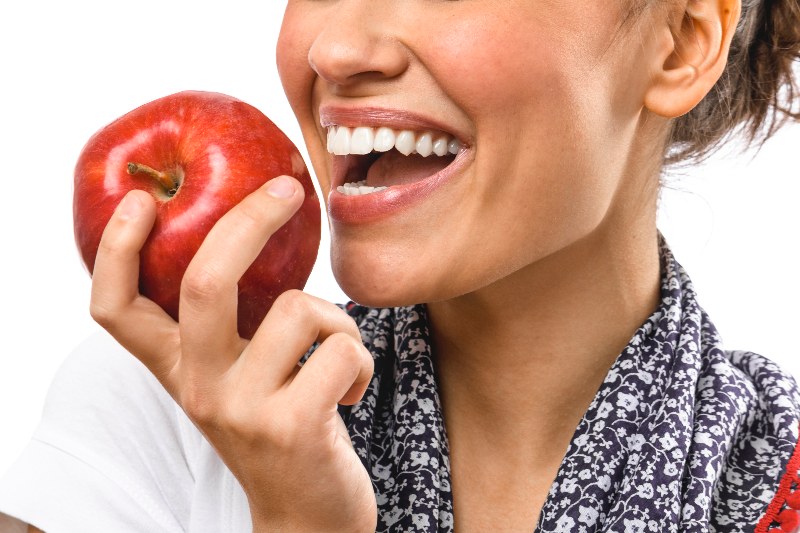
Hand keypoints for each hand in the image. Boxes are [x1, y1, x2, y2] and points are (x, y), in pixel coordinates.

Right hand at [89, 176, 376, 532]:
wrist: (305, 517)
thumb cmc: (283, 427)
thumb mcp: (241, 378)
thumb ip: (236, 326)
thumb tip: (258, 235)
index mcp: (180, 369)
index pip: (115, 309)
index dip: (116, 250)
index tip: (140, 201)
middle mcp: (199, 387)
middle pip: (203, 281)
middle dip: (249, 220)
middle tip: (287, 190)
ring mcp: (241, 409)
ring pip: (297, 308)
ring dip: (337, 322)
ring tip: (338, 358)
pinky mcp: (291, 427)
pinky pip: (343, 349)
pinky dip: (362, 360)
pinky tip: (349, 392)